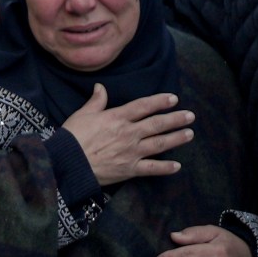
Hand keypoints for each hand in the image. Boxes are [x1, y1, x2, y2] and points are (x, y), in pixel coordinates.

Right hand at [65, 84, 193, 186]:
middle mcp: (128, 133)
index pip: (143, 106)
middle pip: (157, 124)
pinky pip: (151, 169)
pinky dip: (165, 168)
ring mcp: (131, 152)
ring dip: (176, 138)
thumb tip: (101, 87)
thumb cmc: (72, 138)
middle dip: (176, 119)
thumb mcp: (82, 114)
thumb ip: (96, 101)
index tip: (173, 98)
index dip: (160, 101)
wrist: (67, 164)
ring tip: (189, 134)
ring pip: (159, 144)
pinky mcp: (129, 169)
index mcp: (117, 117)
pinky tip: (177, 166)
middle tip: (190, 116)